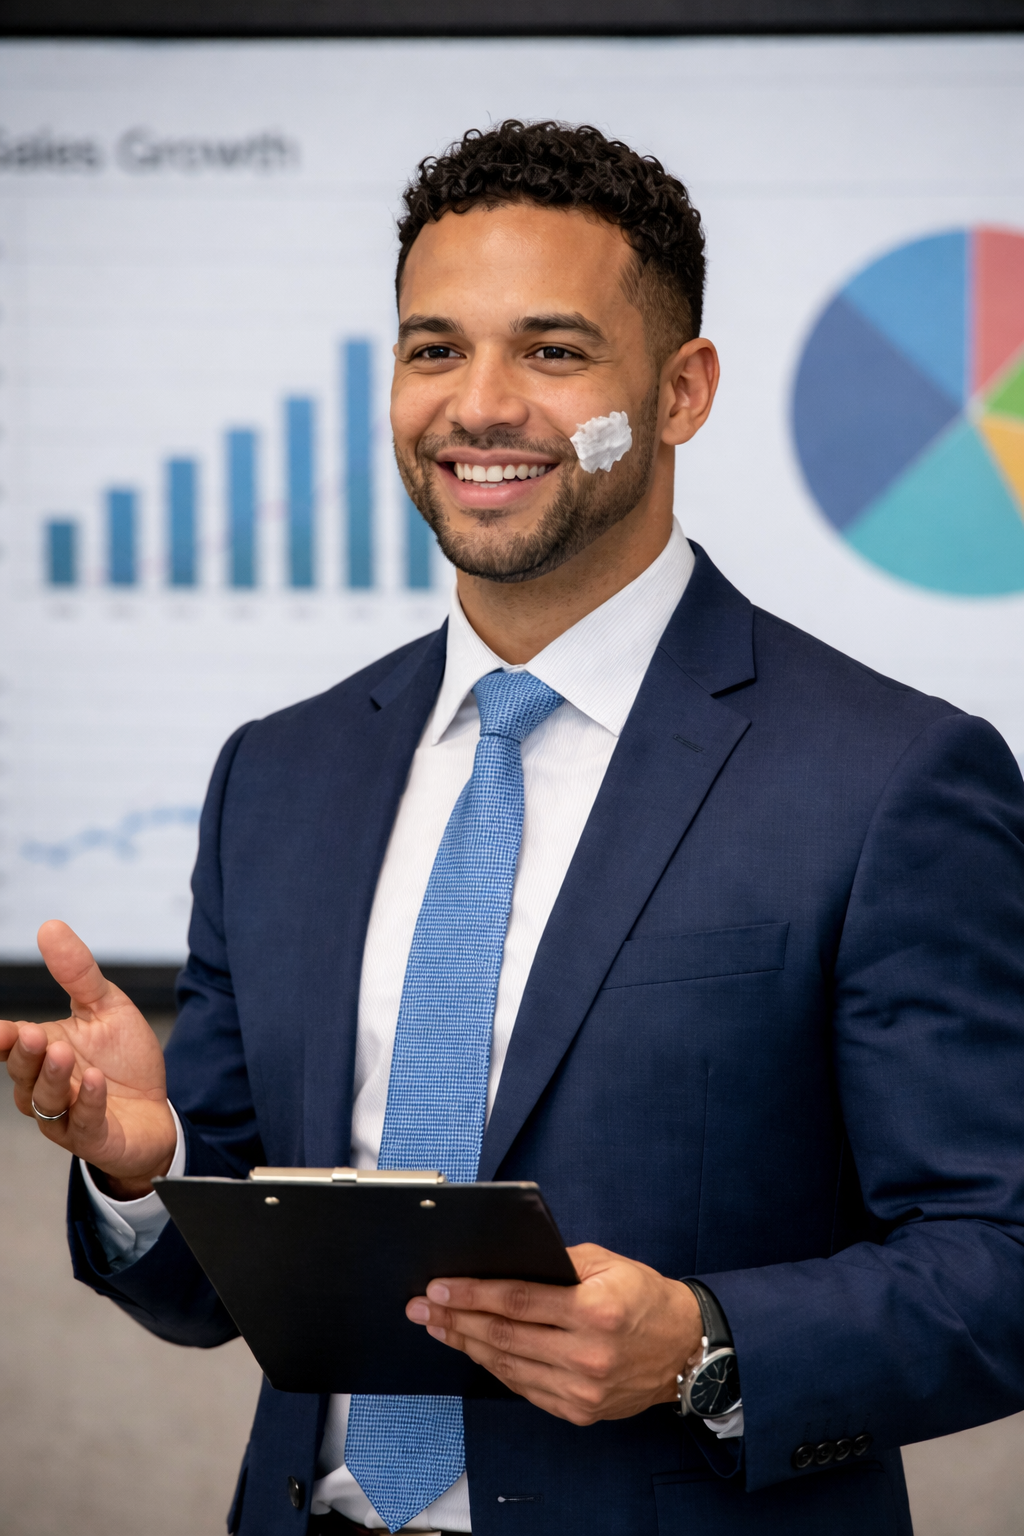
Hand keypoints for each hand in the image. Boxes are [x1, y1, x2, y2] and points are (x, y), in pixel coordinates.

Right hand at [0, 920, 176, 1196]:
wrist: (156, 1111)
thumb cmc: (123, 1060)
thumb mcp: (105, 1007)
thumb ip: (77, 973)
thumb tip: (49, 926)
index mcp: (42, 1053)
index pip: (8, 1045)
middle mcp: (45, 1087)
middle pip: (23, 1073)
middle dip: (25, 1054)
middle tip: (32, 1034)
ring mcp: (66, 1117)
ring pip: (46, 1101)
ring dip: (53, 1078)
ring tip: (64, 1053)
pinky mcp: (93, 1138)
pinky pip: (84, 1123)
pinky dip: (89, 1102)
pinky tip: (96, 1082)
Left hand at [405, 1242, 702, 1424]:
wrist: (685, 1350)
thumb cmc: (644, 1298)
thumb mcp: (607, 1264)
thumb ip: (558, 1262)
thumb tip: (505, 1262)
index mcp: (594, 1312)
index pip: (517, 1301)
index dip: (472, 1294)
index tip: (439, 1287)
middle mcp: (587, 1355)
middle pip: (504, 1337)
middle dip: (456, 1319)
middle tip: (423, 1307)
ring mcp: (581, 1390)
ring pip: (508, 1366)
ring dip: (467, 1345)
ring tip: (439, 1327)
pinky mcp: (578, 1411)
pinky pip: (524, 1388)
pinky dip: (495, 1368)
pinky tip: (475, 1350)